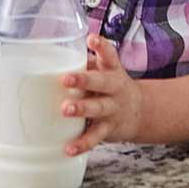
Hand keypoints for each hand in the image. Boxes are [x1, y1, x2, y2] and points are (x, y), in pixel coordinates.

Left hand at [60, 35, 142, 155]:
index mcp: (112, 70)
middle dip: (84, 80)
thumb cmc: (110, 87)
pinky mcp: (109, 129)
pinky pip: (95, 137)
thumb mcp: (104, 72)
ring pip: (98, 108)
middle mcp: (115, 88)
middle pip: (101, 82)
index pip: (109, 55)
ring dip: (82, 109)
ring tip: (65, 109)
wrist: (139, 112)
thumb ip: (83, 65)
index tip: (92, 39)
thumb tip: (49, 57)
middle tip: (66, 79)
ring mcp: (113, 109)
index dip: (101, 46)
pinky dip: (82, 143)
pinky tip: (68, 148)